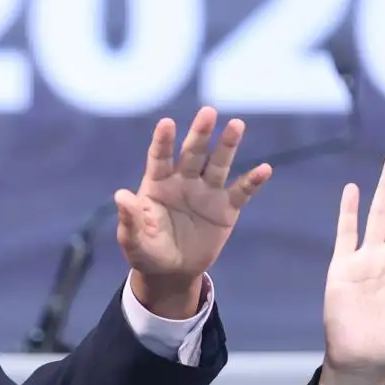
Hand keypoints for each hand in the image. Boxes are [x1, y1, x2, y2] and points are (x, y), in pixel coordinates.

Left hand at [116, 106, 270, 316]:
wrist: (171, 272)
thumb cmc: (146, 252)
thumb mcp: (132, 240)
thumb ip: (129, 219)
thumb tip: (120, 196)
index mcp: (158, 184)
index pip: (160, 158)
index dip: (164, 141)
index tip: (167, 123)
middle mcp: (184, 181)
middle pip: (193, 153)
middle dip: (200, 134)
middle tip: (208, 112)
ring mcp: (206, 192)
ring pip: (218, 164)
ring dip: (228, 145)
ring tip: (237, 125)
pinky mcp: (226, 208)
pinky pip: (241, 191)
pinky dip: (253, 181)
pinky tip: (264, 169)